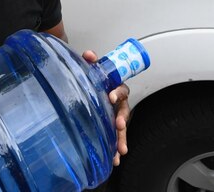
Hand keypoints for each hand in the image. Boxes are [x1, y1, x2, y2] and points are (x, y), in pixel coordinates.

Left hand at [82, 50, 129, 165]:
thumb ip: (92, 61)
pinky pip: (115, 138)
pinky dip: (115, 149)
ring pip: (121, 128)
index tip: (111, 97)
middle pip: (124, 112)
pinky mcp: (111, 127)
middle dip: (122, 120)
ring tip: (120, 151)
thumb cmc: (96, 81)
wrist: (92, 88)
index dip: (117, 92)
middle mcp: (118, 104)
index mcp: (116, 89)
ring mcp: (115, 116)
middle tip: (119, 125)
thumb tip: (89, 54)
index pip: (121, 90)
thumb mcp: (93, 70)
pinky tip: (115, 159)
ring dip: (121, 139)